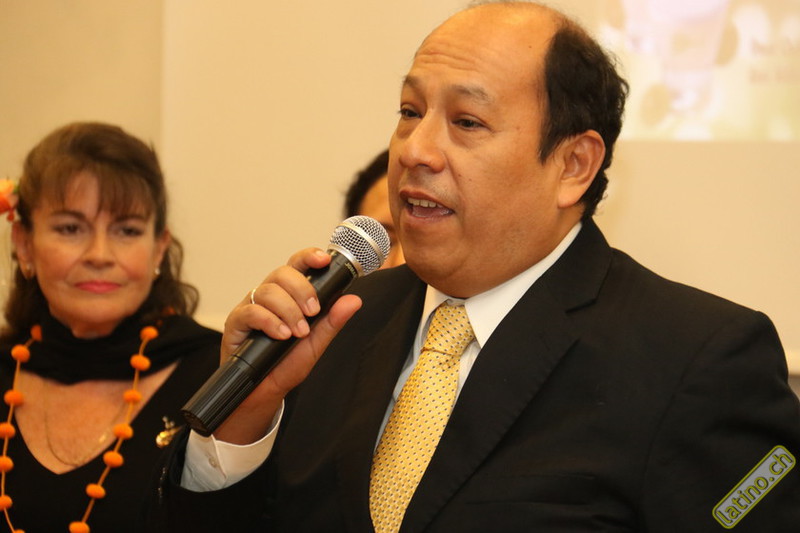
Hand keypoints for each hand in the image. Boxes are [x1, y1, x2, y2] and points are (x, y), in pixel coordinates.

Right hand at [214, 248, 362, 443]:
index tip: (324, 259)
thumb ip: (333, 321)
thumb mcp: (316, 343)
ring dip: (288, 310)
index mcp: (289, 295)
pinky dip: (270, 321)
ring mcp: (251, 307)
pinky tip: (281, 334)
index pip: (297, 266)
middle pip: (282, 273)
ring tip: (297, 332)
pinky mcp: (236, 322)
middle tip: (313, 312)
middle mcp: (269, 296)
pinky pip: (251, 311)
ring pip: (267, 290)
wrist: (264, 393)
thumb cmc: (286, 365)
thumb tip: (354, 301)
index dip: (309, 257)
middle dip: (302, 290)